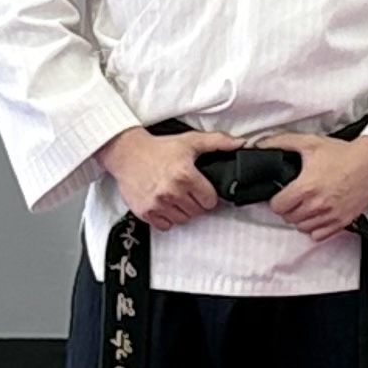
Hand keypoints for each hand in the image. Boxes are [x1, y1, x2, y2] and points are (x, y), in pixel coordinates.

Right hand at [103, 126, 236, 227]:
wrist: (126, 153)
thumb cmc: (158, 148)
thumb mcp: (190, 141)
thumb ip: (217, 142)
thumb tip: (240, 143)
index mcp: (186, 175)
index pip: (210, 201)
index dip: (207, 194)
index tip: (201, 189)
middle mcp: (172, 191)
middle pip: (197, 212)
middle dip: (195, 203)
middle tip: (187, 191)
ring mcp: (157, 203)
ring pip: (182, 220)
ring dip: (182, 211)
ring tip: (175, 196)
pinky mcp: (145, 212)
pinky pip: (165, 226)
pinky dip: (167, 218)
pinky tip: (164, 204)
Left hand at [260, 131, 367, 239]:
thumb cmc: (343, 153)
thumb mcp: (310, 142)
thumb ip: (282, 143)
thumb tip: (260, 145)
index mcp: (306, 187)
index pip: (277, 206)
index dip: (276, 200)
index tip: (282, 195)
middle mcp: (317, 204)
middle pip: (289, 218)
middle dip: (288, 208)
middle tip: (294, 198)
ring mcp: (330, 215)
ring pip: (303, 227)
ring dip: (301, 218)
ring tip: (306, 206)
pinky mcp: (342, 221)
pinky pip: (319, 235)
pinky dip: (315, 228)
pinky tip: (318, 216)